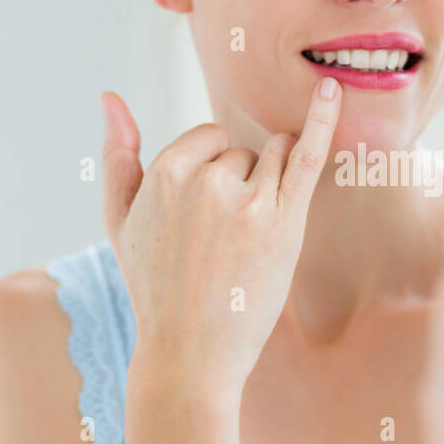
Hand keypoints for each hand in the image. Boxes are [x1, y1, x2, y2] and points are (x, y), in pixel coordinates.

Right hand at [100, 78, 342, 392]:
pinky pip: (308, 157)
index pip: (208, 140)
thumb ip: (118, 156)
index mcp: (166, 176)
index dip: (210, 173)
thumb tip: (109, 96)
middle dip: (238, 186)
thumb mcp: (119, 221)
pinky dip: (323, 120)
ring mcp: (250, 202)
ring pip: (274, 157)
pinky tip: (333, 90)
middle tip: (221, 243)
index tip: (203, 215)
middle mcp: (208, 182)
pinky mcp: (286, 224)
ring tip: (250, 234)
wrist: (190, 353)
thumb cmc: (154, 287)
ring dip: (270, 184)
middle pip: (241, 152)